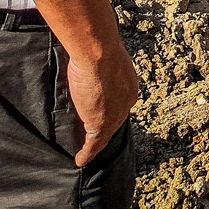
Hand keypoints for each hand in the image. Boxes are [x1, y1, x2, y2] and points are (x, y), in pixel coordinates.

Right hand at [65, 41, 139, 166]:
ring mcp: (115, 113)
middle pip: (114, 118)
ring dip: (96, 141)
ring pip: (105, 132)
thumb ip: (96, 62)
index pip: (118, 101)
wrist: (98, 53)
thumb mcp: (100, 57)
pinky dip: (87, 153)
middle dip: (105, 124)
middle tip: (90, 132)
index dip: (109, 107)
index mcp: (128, 84)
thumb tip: (84, 54)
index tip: (99, 109)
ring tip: (86, 149)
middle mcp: (126, 100)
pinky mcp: (101, 123)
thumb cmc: (97, 48)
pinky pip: (94, 143)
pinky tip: (80, 160)